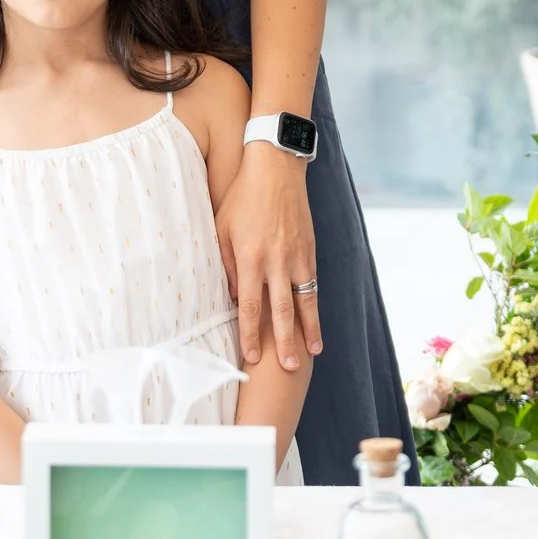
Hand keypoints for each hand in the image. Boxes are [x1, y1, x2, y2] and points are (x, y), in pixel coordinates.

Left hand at [216, 146, 320, 370]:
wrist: (275, 169)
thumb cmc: (242, 198)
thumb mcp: (222, 229)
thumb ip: (227, 265)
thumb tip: (232, 296)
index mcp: (249, 258)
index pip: (249, 306)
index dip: (250, 334)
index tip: (252, 357)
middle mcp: (276, 261)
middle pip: (280, 312)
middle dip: (284, 343)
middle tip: (289, 368)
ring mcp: (297, 256)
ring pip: (304, 301)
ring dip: (309, 330)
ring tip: (313, 352)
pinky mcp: (310, 250)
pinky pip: (312, 284)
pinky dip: (314, 305)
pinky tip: (315, 321)